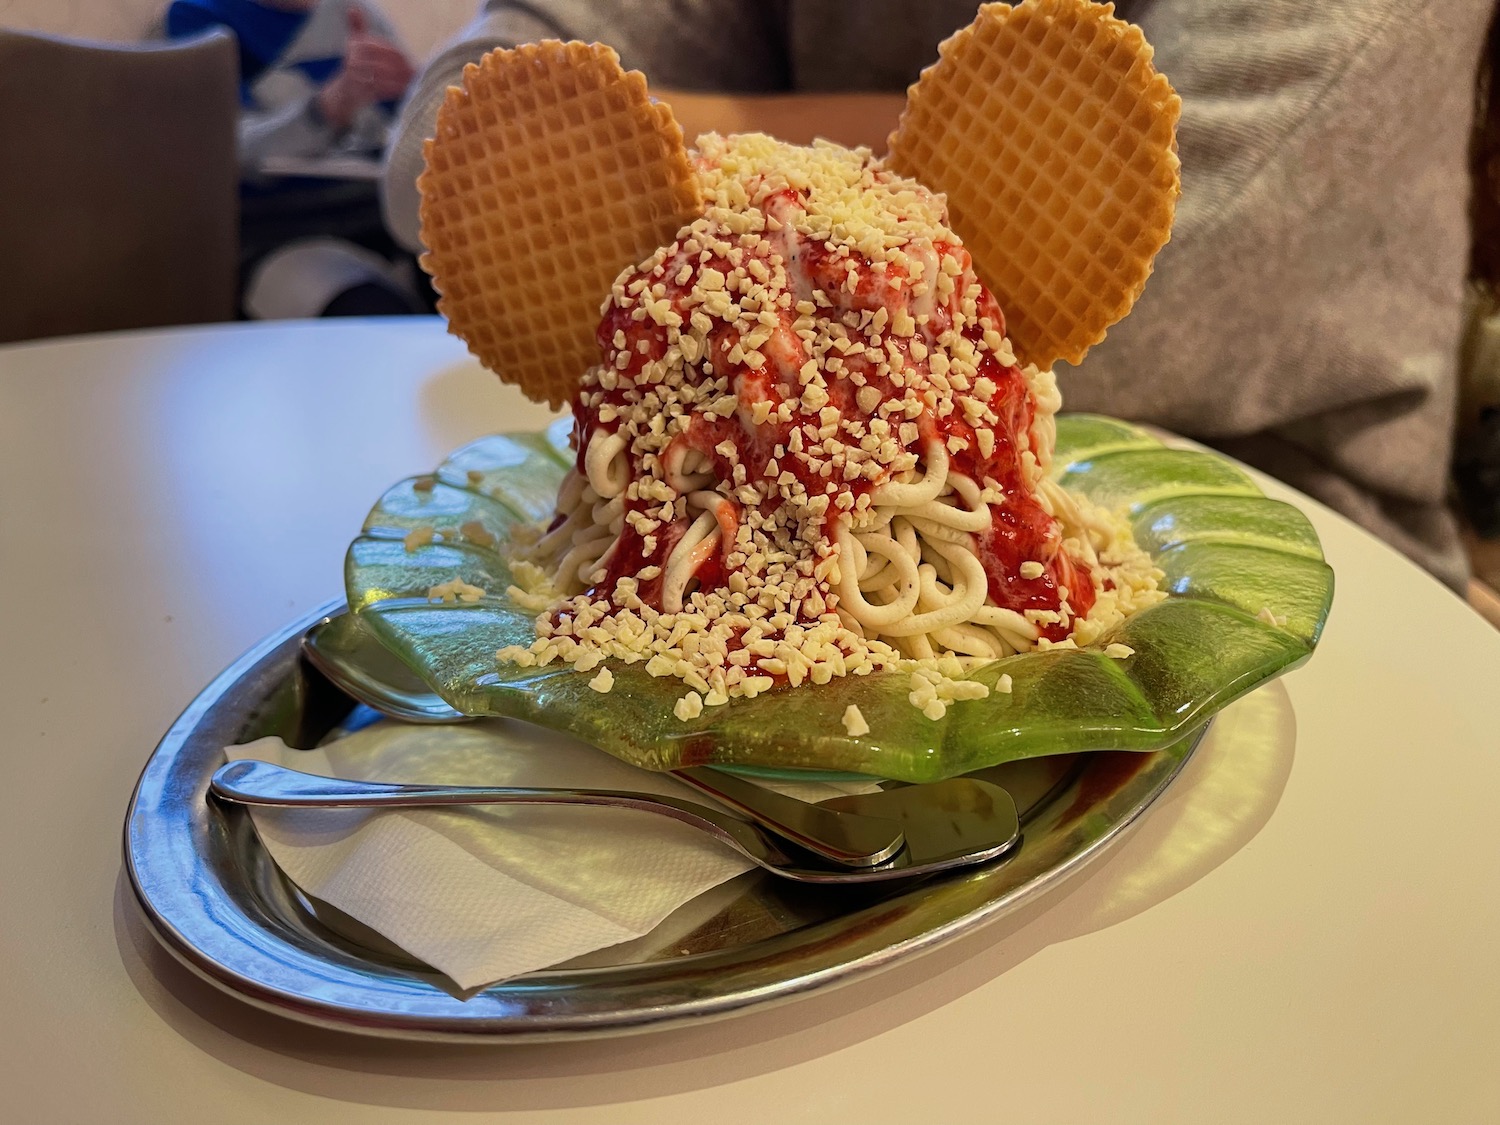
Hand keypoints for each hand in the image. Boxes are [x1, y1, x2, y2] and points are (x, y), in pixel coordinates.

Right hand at [316, 6, 414, 128]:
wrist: (343, 93)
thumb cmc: (354, 65)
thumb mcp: (354, 44)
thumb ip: (357, 26)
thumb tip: (352, 8)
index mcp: (357, 46)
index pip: (384, 49)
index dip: (400, 56)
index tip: (413, 62)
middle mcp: (354, 59)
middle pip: (386, 63)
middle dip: (403, 69)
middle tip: (417, 73)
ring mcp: (356, 76)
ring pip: (385, 77)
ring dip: (402, 80)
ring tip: (414, 82)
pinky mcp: (360, 91)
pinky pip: (381, 90)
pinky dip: (395, 90)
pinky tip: (405, 90)